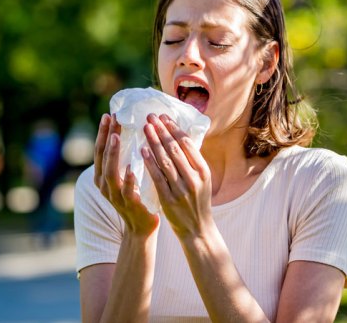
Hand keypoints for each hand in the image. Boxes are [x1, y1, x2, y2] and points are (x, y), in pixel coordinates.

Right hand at [93, 113, 159, 236]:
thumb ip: (125, 158)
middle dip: (107, 137)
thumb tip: (130, 131)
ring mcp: (115, 195)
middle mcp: (104, 185)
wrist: (141, 226)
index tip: (108, 114)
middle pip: (102, 157)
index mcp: (102, 176)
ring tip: (117, 137)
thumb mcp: (126, 175)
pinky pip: (127, 191)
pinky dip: (128, 180)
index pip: (100, 150)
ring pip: (110, 172)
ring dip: (113, 154)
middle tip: (112, 118)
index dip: (103, 132)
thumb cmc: (136, 195)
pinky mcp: (129, 205)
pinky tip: (132, 168)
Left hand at [142, 114, 212, 239]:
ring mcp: (181, 190)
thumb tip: (179, 137)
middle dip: (162, 131)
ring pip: (166, 161)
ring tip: (146, 128)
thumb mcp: (202, 180)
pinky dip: (150, 163)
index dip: (175, 129)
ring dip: (154, 142)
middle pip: (176, 149)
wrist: (198, 230)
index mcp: (204, 171)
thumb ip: (192, 162)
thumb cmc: (198, 201)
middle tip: (151, 117)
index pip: (188, 144)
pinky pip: (158, 177)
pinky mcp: (169, 200)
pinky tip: (143, 151)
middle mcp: (194, 179)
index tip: (164, 116)